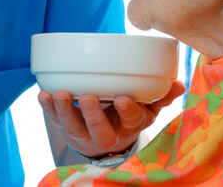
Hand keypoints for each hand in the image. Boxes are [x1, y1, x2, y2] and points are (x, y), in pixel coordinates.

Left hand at [38, 80, 185, 158]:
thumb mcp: (148, 109)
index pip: (131, 119)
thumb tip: (179, 84)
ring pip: (73, 126)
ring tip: (59, 93)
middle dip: (93, 115)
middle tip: (88, 96)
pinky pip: (55, 119)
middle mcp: (107, 133)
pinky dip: (48, 107)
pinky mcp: (66, 126)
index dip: (128, 110)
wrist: (104, 140)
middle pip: (99, 130)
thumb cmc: (127, 116)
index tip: (124, 98)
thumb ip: (161, 96)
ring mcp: (84, 131)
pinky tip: (43, 94)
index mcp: (129, 125)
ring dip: (65, 110)